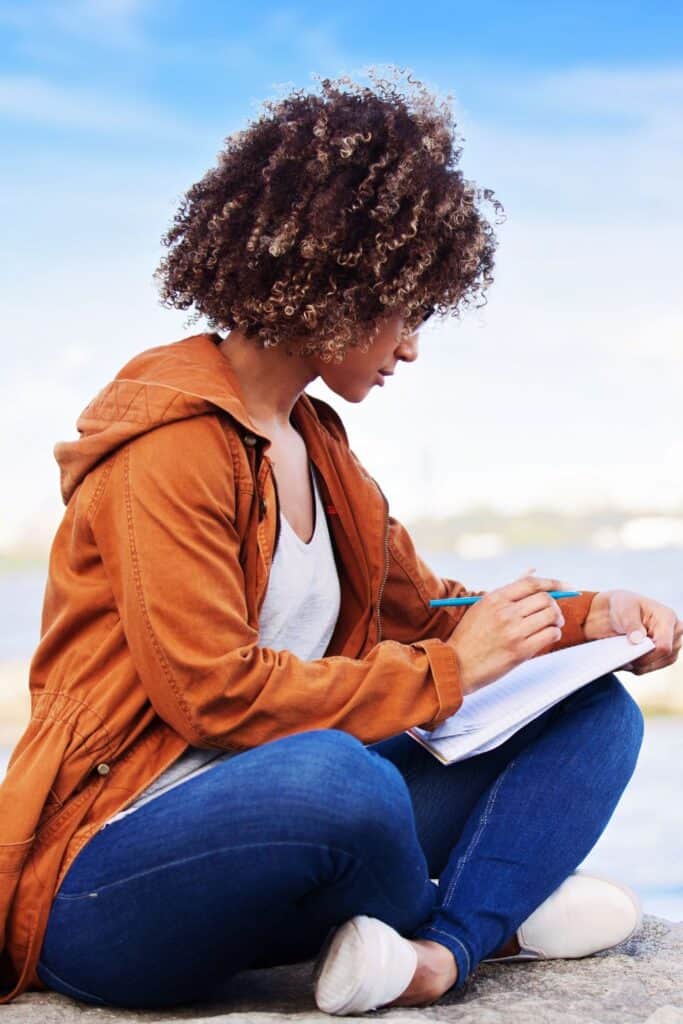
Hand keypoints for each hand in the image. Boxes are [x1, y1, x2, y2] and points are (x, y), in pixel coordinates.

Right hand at [446, 572, 565, 693]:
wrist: (456, 665)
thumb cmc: (470, 636)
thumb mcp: (483, 607)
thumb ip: (509, 591)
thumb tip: (532, 571)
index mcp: (495, 598)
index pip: (532, 583)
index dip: (554, 583)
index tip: (567, 587)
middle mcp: (505, 612)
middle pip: (545, 599)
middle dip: (555, 605)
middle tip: (554, 614)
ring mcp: (514, 632)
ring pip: (551, 616)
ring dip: (556, 620)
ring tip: (551, 625)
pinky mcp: (521, 651)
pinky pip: (551, 635)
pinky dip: (554, 634)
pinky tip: (546, 637)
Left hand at [583, 589, 682, 674]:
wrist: (619, 612)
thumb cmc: (624, 606)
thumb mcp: (624, 609)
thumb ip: (631, 623)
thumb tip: (638, 639)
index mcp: (668, 617)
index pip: (664, 645)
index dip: (648, 655)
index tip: (630, 657)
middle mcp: (674, 633)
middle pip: (662, 657)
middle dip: (641, 660)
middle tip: (622, 658)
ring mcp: (672, 646)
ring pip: (656, 665)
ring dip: (638, 665)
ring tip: (621, 659)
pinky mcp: (663, 656)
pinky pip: (650, 668)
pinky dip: (637, 667)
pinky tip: (624, 662)